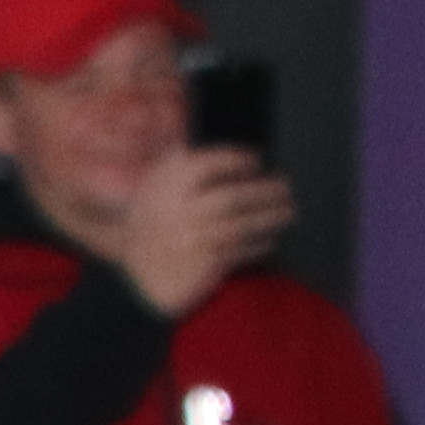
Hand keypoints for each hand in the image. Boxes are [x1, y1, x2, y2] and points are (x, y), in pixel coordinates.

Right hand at [109, 149, 291, 319]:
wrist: (137, 280)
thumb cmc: (150, 228)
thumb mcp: (152, 191)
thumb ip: (174, 164)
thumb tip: (200, 145)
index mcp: (165, 189)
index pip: (209, 164)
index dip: (237, 160)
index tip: (255, 161)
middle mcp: (181, 212)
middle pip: (234, 196)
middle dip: (265, 192)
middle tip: (285, 188)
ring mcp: (195, 239)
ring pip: (244, 224)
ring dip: (270, 217)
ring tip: (287, 211)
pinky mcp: (207, 264)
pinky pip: (242, 250)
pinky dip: (259, 244)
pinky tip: (268, 239)